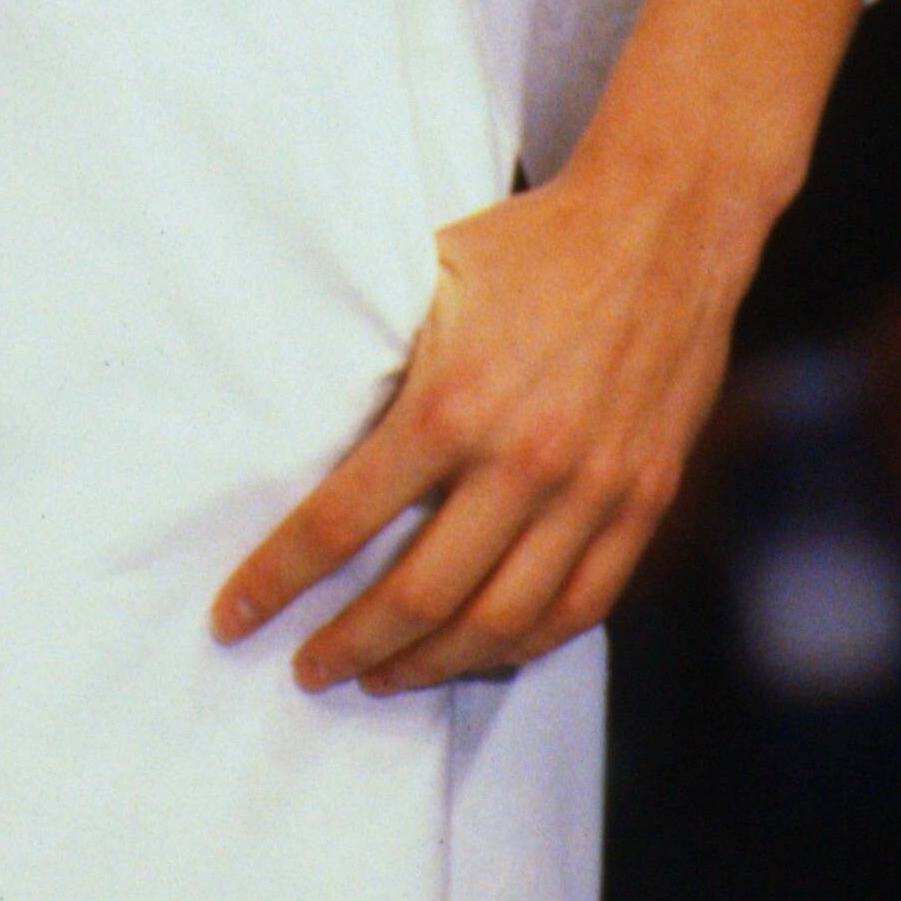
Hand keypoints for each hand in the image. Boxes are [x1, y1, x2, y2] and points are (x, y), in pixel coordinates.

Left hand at [210, 147, 760, 694]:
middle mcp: (523, 461)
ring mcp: (591, 491)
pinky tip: (479, 653)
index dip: (281, 578)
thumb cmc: (532, 242)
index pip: (344, 521)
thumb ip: (377, 347)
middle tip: (306, 670)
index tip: (236, 616)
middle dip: (348, 645)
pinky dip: (522, 645)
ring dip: (429, 664)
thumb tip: (297, 399)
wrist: (664, 224)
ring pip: (499, 622)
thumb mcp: (431, 273)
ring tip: (380, 676)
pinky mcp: (642, 501)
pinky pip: (579, 607)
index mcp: (453, 402)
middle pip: (419, 597)